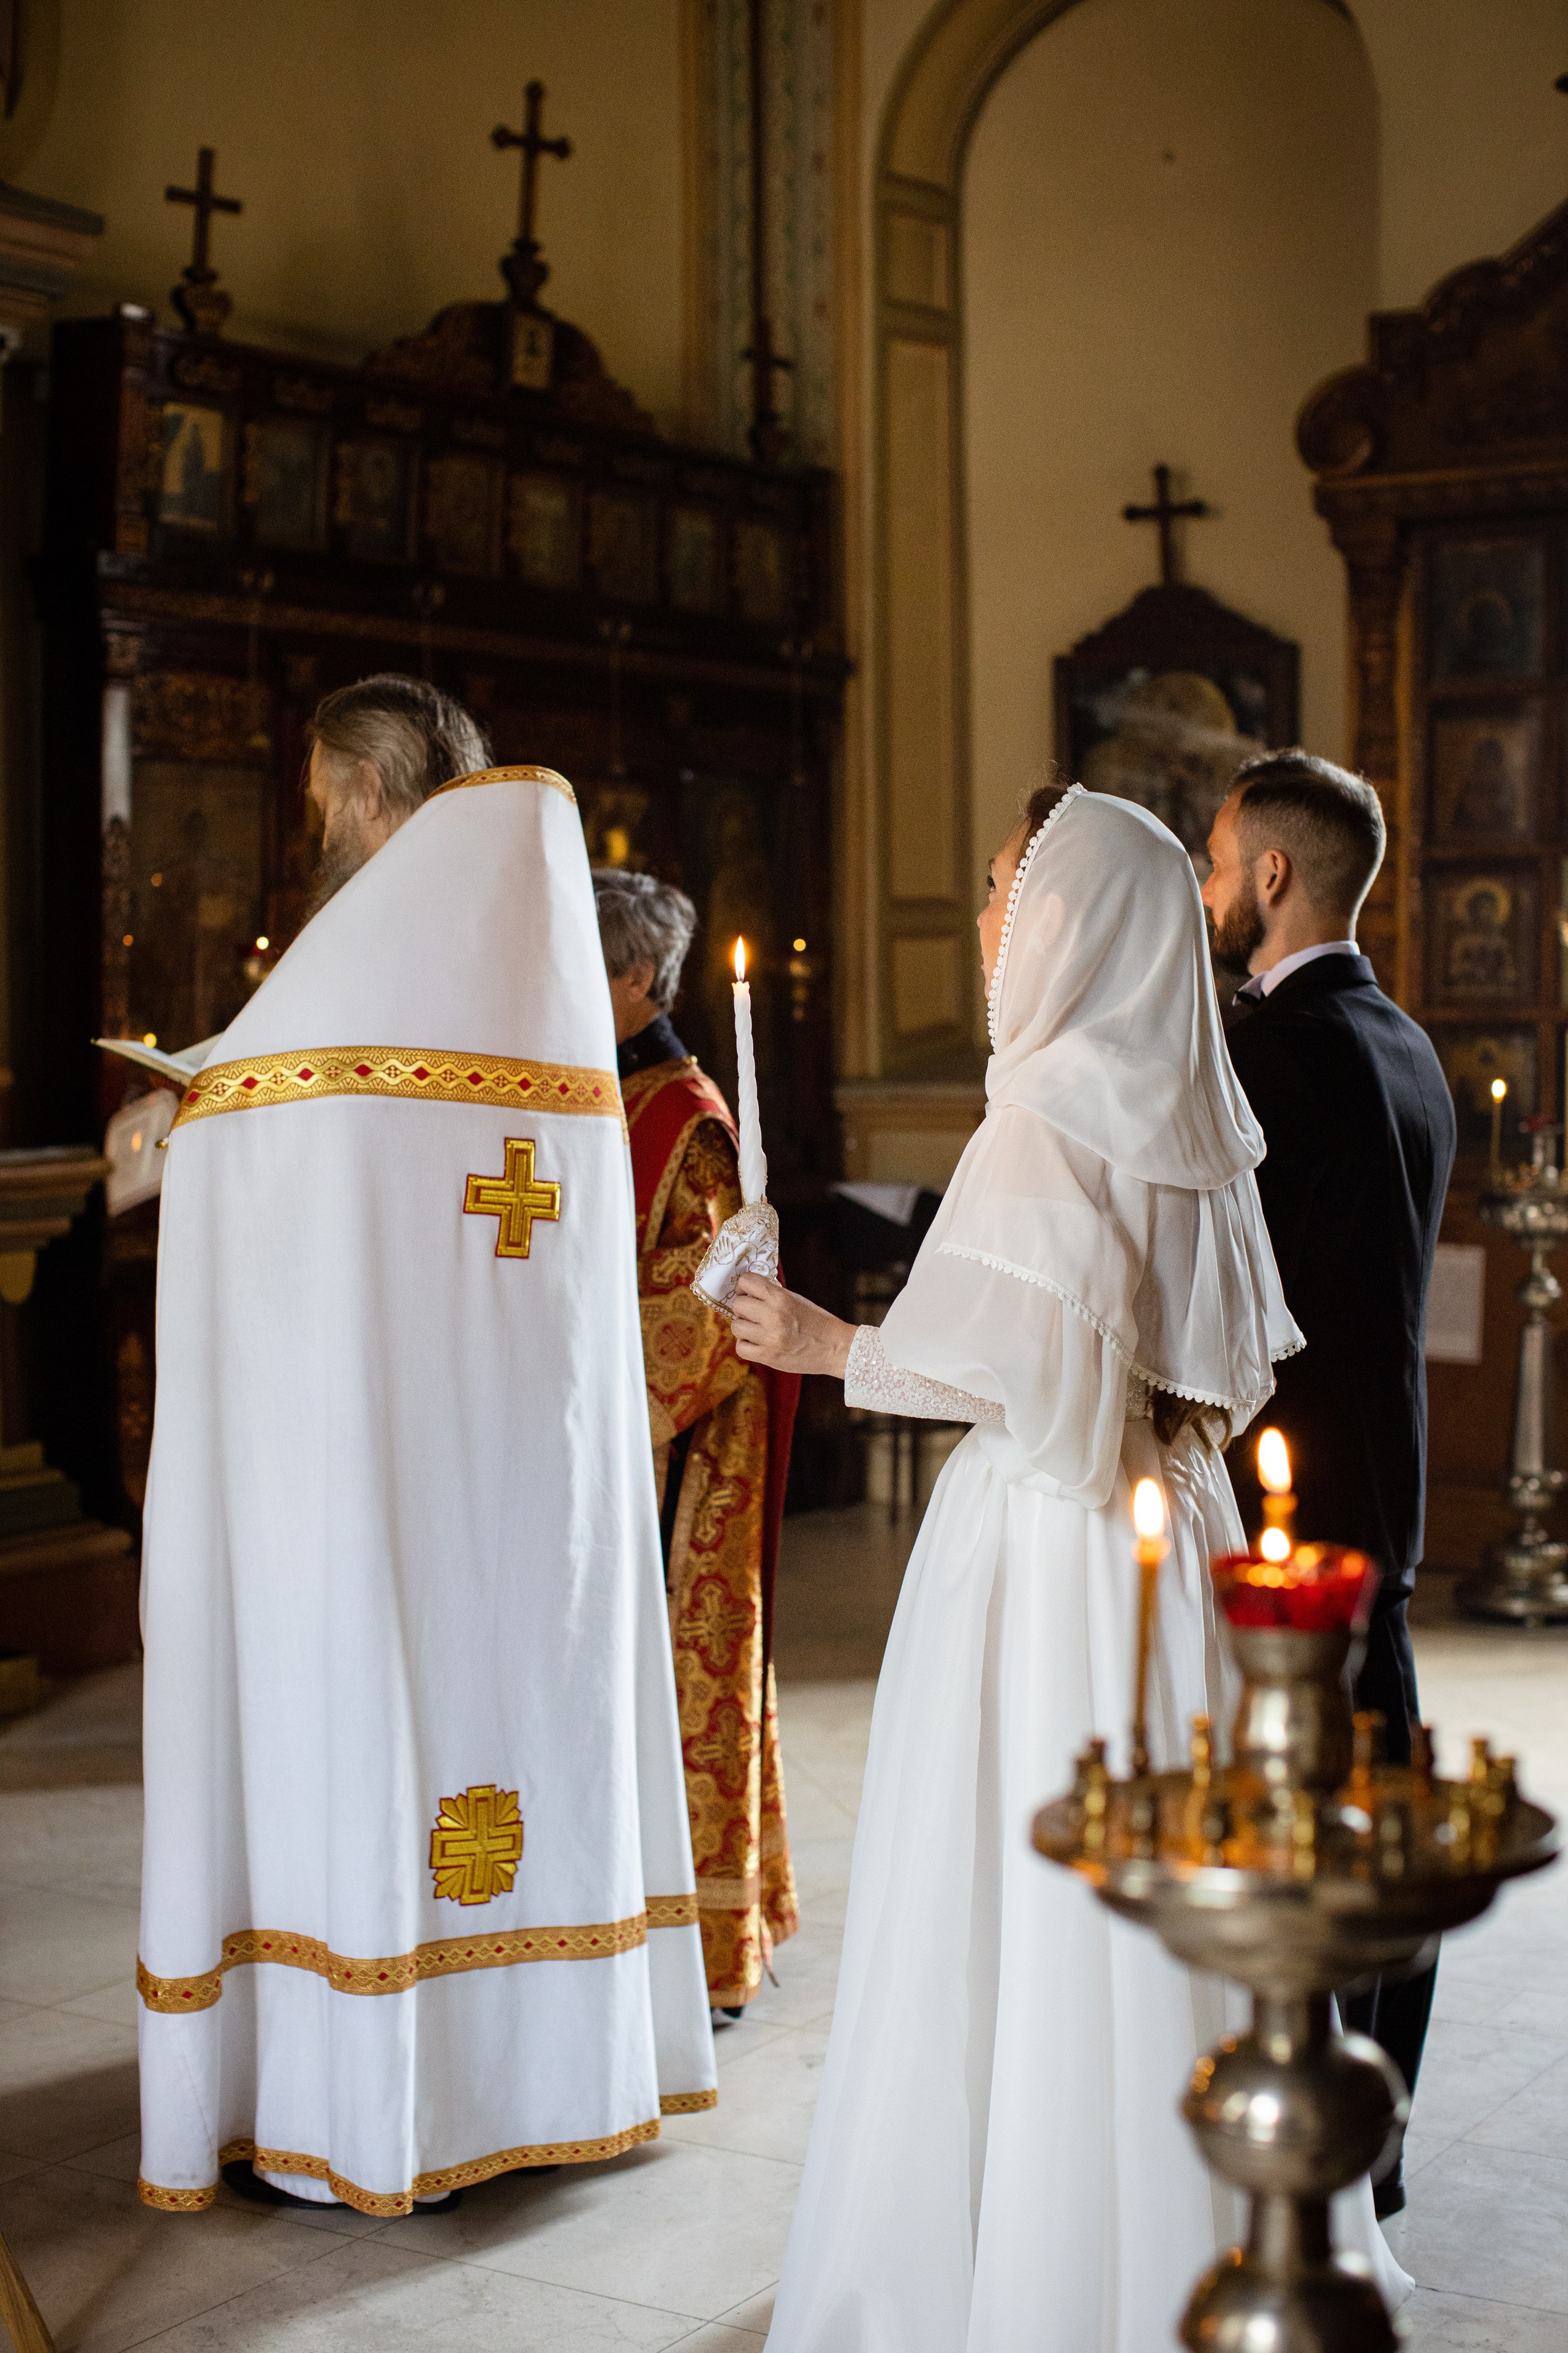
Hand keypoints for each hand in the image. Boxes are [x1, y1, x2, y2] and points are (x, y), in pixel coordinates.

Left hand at [731, 1275, 854, 1377]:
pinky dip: (746, 1345)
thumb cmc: (816, 1321)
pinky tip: (757, 1342)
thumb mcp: (795, 1300)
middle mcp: (774, 1316)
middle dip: (743, 1308)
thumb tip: (746, 1291)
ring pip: (736, 1327)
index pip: (746, 1281)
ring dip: (744, 1327)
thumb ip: (772, 1295)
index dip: (743, 1287)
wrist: (835, 1347)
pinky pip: (741, 1348)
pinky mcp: (769, 1357)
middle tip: (753, 1313)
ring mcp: (770, 1338)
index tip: (747, 1293)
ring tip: (756, 1329)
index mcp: (781, 1298)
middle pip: (737, 1305)